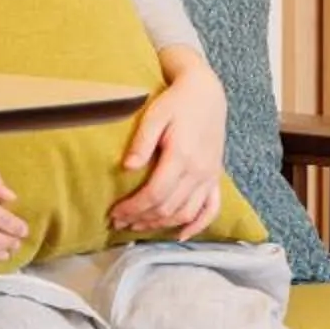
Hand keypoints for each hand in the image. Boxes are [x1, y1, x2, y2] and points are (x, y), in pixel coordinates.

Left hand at [108, 54, 226, 240]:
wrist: (206, 93)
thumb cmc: (177, 102)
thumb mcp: (155, 114)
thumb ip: (141, 141)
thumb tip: (126, 168)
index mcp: (181, 156)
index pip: (155, 194)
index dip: (133, 208)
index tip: (114, 213)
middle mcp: (198, 171)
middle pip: (168, 208)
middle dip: (141, 219)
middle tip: (119, 222)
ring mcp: (209, 176)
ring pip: (186, 213)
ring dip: (161, 225)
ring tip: (138, 226)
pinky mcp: (215, 177)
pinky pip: (211, 209)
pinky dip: (197, 226)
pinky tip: (180, 235)